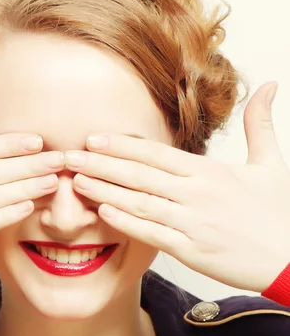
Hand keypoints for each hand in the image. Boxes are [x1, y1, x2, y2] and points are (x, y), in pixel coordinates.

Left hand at [65, 82, 289, 291]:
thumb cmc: (280, 212)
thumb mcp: (272, 163)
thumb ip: (260, 124)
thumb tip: (270, 85)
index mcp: (210, 172)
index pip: (157, 153)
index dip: (123, 144)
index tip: (94, 138)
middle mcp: (198, 193)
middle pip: (141, 174)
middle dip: (101, 163)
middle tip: (68, 156)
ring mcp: (193, 222)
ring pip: (140, 202)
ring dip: (105, 190)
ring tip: (76, 181)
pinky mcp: (193, 250)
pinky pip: (152, 233)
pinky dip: (126, 222)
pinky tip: (103, 212)